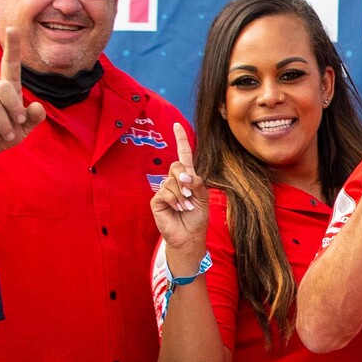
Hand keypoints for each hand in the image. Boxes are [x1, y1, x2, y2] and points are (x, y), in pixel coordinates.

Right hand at [0, 52, 41, 164]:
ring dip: (5, 127)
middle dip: (15, 108)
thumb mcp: (24, 128)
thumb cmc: (4, 135)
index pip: (10, 65)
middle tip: (18, 123)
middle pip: (4, 87)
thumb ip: (33, 118)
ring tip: (6, 135)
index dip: (12, 48)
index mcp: (7, 90)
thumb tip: (37, 107)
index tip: (13, 28)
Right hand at [150, 121, 210, 263]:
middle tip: (190, 196)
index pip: (183, 155)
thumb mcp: (203, 198)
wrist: (190, 236)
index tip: (177, 125)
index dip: (181, 140)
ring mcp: (164, 190)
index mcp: (187, 178)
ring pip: (171, 181)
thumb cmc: (197, 217)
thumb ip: (197, 183)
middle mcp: (174, 181)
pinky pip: (165, 192)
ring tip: (185, 207)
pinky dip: (174, 201)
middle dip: (185, 180)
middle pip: (176, 166)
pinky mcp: (157, 200)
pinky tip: (177, 209)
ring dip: (182, 196)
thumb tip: (185, 175)